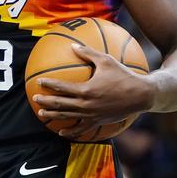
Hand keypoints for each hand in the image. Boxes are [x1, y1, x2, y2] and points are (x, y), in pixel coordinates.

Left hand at [33, 43, 153, 138]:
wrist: (141, 95)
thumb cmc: (124, 75)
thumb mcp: (106, 60)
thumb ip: (88, 52)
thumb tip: (73, 45)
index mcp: (86, 90)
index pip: (62, 88)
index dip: (49, 85)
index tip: (39, 82)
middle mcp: (86, 105)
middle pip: (61, 104)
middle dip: (46, 102)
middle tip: (35, 99)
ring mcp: (92, 115)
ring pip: (68, 117)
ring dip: (53, 116)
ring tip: (41, 115)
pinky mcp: (98, 122)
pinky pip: (82, 129)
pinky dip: (71, 132)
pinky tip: (62, 133)